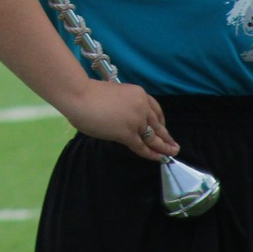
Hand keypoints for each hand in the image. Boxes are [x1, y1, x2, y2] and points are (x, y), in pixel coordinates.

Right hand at [58, 80, 178, 162]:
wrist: (78, 95)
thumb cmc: (88, 93)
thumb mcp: (114, 95)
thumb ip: (123, 107)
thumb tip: (122, 120)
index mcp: (139, 94)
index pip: (156, 110)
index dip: (162, 122)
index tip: (163, 129)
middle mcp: (141, 106)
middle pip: (158, 125)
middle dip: (166, 137)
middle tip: (174, 146)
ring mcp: (136, 120)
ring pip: (153, 137)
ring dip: (164, 147)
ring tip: (171, 153)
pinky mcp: (127, 133)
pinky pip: (142, 146)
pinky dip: (151, 153)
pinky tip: (158, 157)